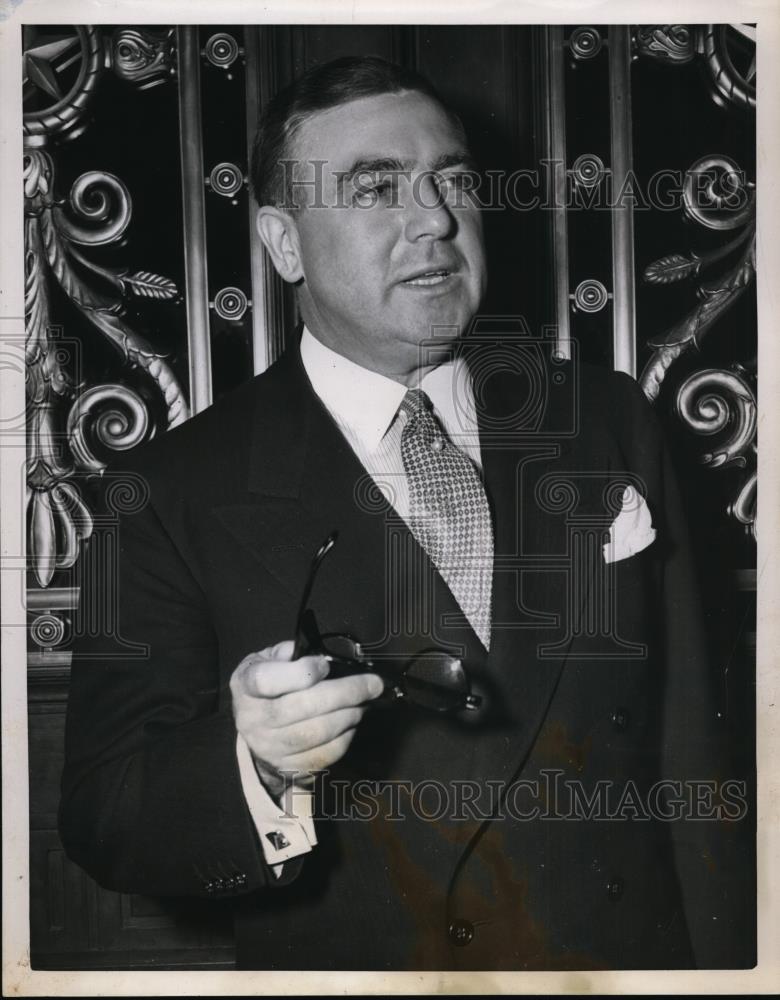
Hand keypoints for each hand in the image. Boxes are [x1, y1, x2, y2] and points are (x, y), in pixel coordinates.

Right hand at [230, 639, 383, 798]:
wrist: (255, 731)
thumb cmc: (268, 686)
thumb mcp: (268, 660)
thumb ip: (289, 653)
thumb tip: (319, 657)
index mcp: (245, 686)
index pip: (266, 681)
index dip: (300, 673)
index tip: (325, 665)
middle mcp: (253, 719)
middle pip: (302, 707)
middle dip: (345, 693)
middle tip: (373, 684)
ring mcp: (269, 748)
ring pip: (317, 733)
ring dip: (349, 715)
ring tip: (364, 702)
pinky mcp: (287, 767)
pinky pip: (323, 755)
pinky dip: (345, 738)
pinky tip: (351, 722)